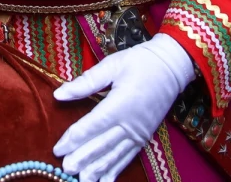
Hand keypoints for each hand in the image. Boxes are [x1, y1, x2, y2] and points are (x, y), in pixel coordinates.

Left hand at [53, 34, 195, 180]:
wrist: (172, 66)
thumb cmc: (140, 61)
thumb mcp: (112, 65)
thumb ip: (85, 82)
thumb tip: (58, 93)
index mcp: (121, 103)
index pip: (93, 125)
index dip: (74, 138)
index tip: (58, 149)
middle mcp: (130, 122)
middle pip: (102, 144)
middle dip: (83, 158)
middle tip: (66, 169)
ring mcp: (139, 132)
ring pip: (115, 155)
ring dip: (98, 169)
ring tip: (82, 180)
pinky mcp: (145, 137)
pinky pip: (128, 157)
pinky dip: (115, 170)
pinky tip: (105, 181)